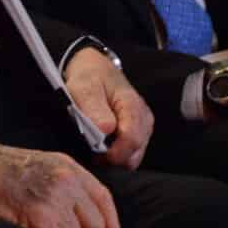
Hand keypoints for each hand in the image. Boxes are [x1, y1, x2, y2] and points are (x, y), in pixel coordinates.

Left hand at [62, 44, 152, 167]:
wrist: (96, 69)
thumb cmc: (90, 77)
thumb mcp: (84, 87)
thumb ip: (94, 108)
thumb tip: (105, 130)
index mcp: (132, 105)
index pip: (132, 138)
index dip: (115, 152)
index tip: (96, 155)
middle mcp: (143, 118)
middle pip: (135, 151)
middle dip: (114, 157)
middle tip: (93, 153)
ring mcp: (143, 126)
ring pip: (134, 156)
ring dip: (115, 157)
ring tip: (96, 148)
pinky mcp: (138, 132)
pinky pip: (131, 153)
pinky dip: (117, 154)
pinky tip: (104, 146)